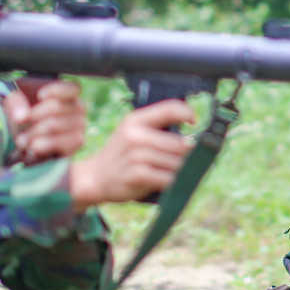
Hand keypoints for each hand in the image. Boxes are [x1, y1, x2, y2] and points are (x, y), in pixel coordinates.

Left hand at [4, 79, 86, 162]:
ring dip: (33, 133)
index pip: (72, 87)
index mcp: (67, 94)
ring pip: (53, 124)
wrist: (28, 146)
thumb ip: (15, 103)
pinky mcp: (78, 141)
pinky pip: (57, 141)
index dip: (57, 90)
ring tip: (22, 140)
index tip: (40, 96)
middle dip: (33, 117)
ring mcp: (81, 124)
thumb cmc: (25, 121)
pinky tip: (33, 148)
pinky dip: (40, 145)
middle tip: (20, 124)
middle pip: (55, 106)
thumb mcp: (15, 106)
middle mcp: (78, 107)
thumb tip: (21, 117)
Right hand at [69, 99, 196, 208]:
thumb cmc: (123, 154)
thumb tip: (193, 133)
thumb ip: (158, 126)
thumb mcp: (133, 131)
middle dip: (183, 155)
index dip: (187, 113)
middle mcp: (136, 135)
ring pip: (176, 163)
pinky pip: (168, 178)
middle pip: (180, 144)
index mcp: (136, 120)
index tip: (193, 123)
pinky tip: (157, 180)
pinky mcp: (138, 175)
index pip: (170, 108)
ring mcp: (136, 155)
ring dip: (175, 170)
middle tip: (172, 159)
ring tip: (160, 170)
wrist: (96, 177)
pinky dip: (168, 182)